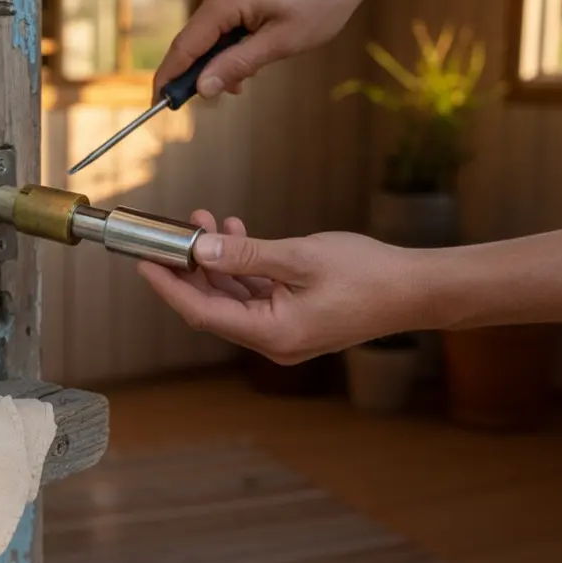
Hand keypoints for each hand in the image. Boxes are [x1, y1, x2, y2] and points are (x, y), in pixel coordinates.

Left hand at [137, 212, 432, 363]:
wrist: (416, 290)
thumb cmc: (368, 275)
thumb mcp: (300, 257)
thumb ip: (247, 254)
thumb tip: (202, 249)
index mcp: (273, 334)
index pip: (203, 312)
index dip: (170, 286)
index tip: (145, 261)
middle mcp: (273, 342)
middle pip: (214, 306)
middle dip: (192, 266)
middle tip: (175, 230)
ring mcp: (284, 334)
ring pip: (234, 298)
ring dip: (218, 261)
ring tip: (206, 220)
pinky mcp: (295, 321)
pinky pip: (256, 296)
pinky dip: (242, 267)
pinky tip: (236, 233)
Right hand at [152, 0, 369, 101]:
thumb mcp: (281, 43)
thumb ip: (238, 65)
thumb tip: (203, 88)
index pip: (185, 45)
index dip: (169, 77)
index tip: (158, 104)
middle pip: (195, 39)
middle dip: (201, 72)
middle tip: (216, 99)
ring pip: (211, 32)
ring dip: (221, 59)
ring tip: (248, 78)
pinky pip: (223, 20)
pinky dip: (231, 42)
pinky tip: (251, 56)